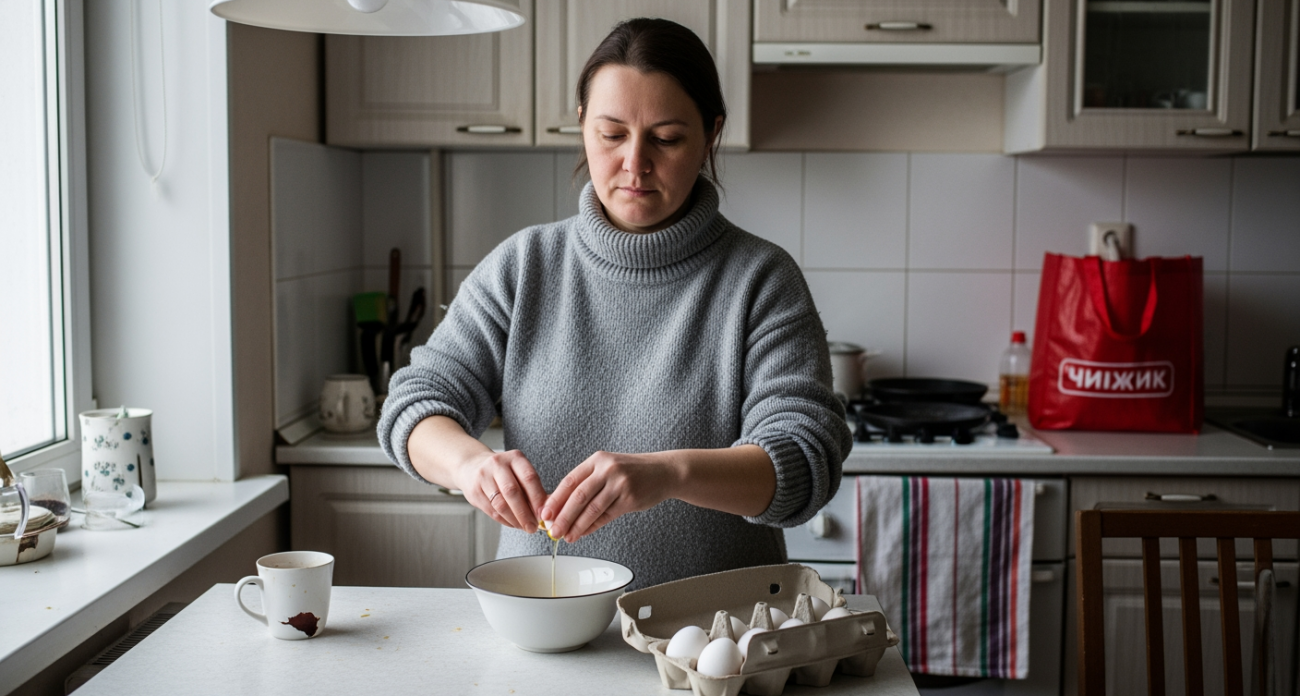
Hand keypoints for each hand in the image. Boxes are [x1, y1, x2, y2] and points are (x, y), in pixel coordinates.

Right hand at [454, 449, 548, 531]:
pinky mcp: (474, 491)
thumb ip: (533, 489)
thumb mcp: (519, 472)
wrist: (472, 466)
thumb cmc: (503, 473)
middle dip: (525, 513)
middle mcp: (498, 464)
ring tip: (524, 527)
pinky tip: (513, 524)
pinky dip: (505, 521)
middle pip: (513, 492)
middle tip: (533, 527)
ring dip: (515, 520)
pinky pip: (492, 511)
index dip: (538, 498)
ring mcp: (483, 477)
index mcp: (515, 458)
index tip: (544, 514)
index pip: (529, 478)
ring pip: (500, 504)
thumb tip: (548, 510)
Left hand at [540, 451, 681, 541]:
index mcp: (597, 460)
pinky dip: (592, 527)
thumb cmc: (631, 472)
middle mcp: (608, 469)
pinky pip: (606, 516)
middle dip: (563, 516)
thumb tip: (561, 507)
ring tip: (566, 536)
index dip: (555, 499)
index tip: (544, 514)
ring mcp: (620, 484)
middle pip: (578, 496)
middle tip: (552, 530)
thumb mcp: (608, 468)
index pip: (570, 481)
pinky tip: (583, 533)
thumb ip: (587, 483)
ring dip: (577, 525)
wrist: (663, 472)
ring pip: (592, 509)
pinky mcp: (630, 499)